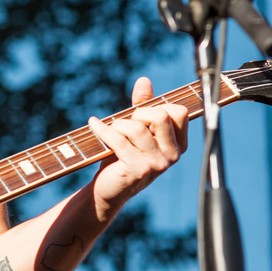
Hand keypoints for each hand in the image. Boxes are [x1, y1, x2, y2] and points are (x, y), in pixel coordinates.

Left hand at [87, 77, 188, 213]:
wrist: (107, 189)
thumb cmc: (122, 157)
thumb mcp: (134, 129)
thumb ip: (142, 105)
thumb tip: (144, 80)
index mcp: (178, 144)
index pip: (178, 112)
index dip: (156, 107)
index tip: (139, 116)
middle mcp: (173, 155)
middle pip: (161, 116)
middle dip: (137, 114)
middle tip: (124, 124)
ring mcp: (158, 164)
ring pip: (138, 127)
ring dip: (117, 125)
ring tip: (109, 130)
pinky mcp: (139, 170)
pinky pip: (119, 140)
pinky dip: (102, 129)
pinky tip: (93, 125)